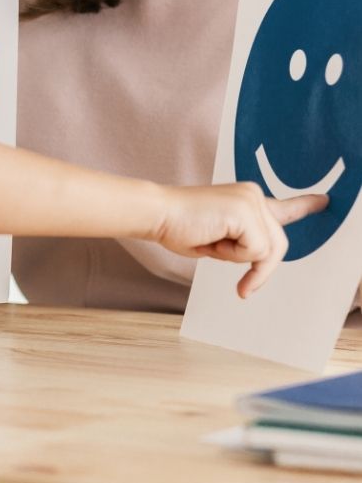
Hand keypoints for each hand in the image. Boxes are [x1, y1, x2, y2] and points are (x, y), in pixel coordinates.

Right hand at [152, 182, 326, 297]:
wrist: (157, 213)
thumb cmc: (178, 226)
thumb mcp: (219, 239)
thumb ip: (243, 242)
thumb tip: (261, 259)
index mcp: (246, 199)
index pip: (282, 206)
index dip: (304, 206)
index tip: (324, 202)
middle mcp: (254, 195)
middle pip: (278, 244)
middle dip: (260, 268)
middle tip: (244, 287)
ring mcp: (252, 201)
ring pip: (267, 250)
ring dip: (238, 259)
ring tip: (212, 246)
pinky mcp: (246, 213)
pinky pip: (255, 251)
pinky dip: (232, 256)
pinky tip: (211, 240)